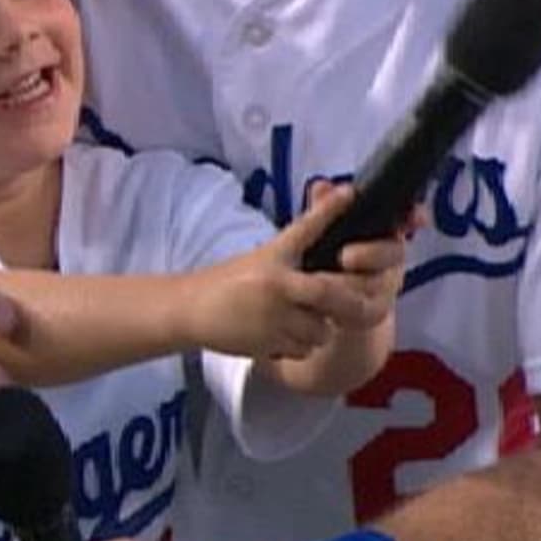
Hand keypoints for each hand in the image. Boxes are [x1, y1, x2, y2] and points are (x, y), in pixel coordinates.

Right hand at [188, 186, 402, 356]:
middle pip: (328, 291)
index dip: (330, 209)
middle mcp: (275, 282)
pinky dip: (302, 345)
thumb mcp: (260, 259)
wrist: (191, 308)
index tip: (349, 192)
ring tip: (301, 321)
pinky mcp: (267, 340)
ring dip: (320, 328)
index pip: (307, 227)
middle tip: (348, 303)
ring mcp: (272, 313)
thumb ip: (293, 259)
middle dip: (346, 302)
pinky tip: (284, 335)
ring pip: (321, 327)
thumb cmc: (227, 282)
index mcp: (273, 254)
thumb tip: (333, 265)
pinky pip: (304, 348)